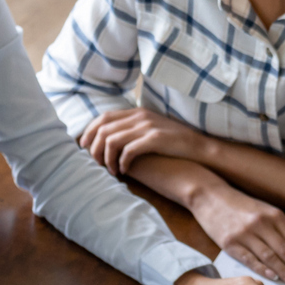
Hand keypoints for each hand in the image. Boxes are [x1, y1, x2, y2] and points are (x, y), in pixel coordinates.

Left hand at [80, 107, 208, 176]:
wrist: (200, 148)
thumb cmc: (175, 144)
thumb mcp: (152, 130)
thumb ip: (134, 130)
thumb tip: (111, 140)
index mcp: (137, 112)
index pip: (104, 117)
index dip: (90, 131)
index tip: (84, 147)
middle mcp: (140, 116)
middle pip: (104, 128)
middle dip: (93, 147)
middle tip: (94, 163)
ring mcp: (148, 127)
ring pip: (112, 140)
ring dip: (106, 158)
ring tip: (111, 171)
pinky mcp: (155, 140)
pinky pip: (128, 151)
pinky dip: (122, 162)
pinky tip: (124, 172)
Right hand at [188, 183, 284, 284]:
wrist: (211, 198)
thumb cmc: (242, 208)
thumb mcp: (268, 212)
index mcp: (275, 216)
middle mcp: (262, 224)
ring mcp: (245, 234)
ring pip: (271, 257)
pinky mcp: (230, 243)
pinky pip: (250, 259)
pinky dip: (264, 269)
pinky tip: (275, 278)